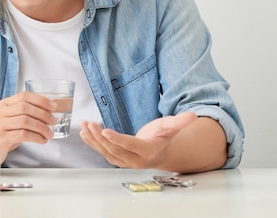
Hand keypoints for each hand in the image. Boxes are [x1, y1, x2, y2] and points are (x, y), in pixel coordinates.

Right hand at [0, 92, 57, 161]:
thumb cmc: (1, 134)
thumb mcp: (10, 119)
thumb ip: (24, 113)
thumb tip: (48, 112)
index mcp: (4, 105)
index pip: (24, 96)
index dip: (40, 100)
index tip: (53, 106)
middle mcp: (0, 113)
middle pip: (25, 107)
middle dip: (43, 114)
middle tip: (53, 121)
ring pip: (25, 121)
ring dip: (41, 127)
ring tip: (49, 133)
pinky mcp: (1, 138)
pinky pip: (22, 134)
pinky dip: (36, 137)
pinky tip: (41, 140)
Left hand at [79, 111, 196, 168]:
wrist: (160, 151)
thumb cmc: (164, 137)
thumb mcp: (172, 127)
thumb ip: (180, 122)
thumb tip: (192, 115)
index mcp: (147, 151)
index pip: (130, 145)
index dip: (117, 139)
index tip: (105, 131)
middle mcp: (134, 159)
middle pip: (114, 149)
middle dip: (100, 137)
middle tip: (89, 124)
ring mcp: (124, 160)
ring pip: (106, 152)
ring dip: (93, 139)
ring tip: (84, 126)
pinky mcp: (117, 158)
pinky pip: (102, 151)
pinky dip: (92, 142)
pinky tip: (84, 133)